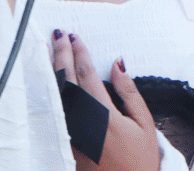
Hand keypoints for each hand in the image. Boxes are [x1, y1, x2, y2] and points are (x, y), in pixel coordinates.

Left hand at [52, 31, 159, 170]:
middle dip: (61, 55)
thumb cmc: (140, 160)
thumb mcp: (144, 124)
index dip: (80, 53)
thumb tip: (117, 65)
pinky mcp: (65, 144)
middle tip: (58, 35)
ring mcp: (70, 134)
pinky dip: (51, 91)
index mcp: (104, 115)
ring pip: (56, 95)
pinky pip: (55, 111)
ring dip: (52, 70)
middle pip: (66, 81)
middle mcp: (83, 123)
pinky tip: (49, 81)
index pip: (87, 75)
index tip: (75, 37)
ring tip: (48, 50)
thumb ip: (129, 93)